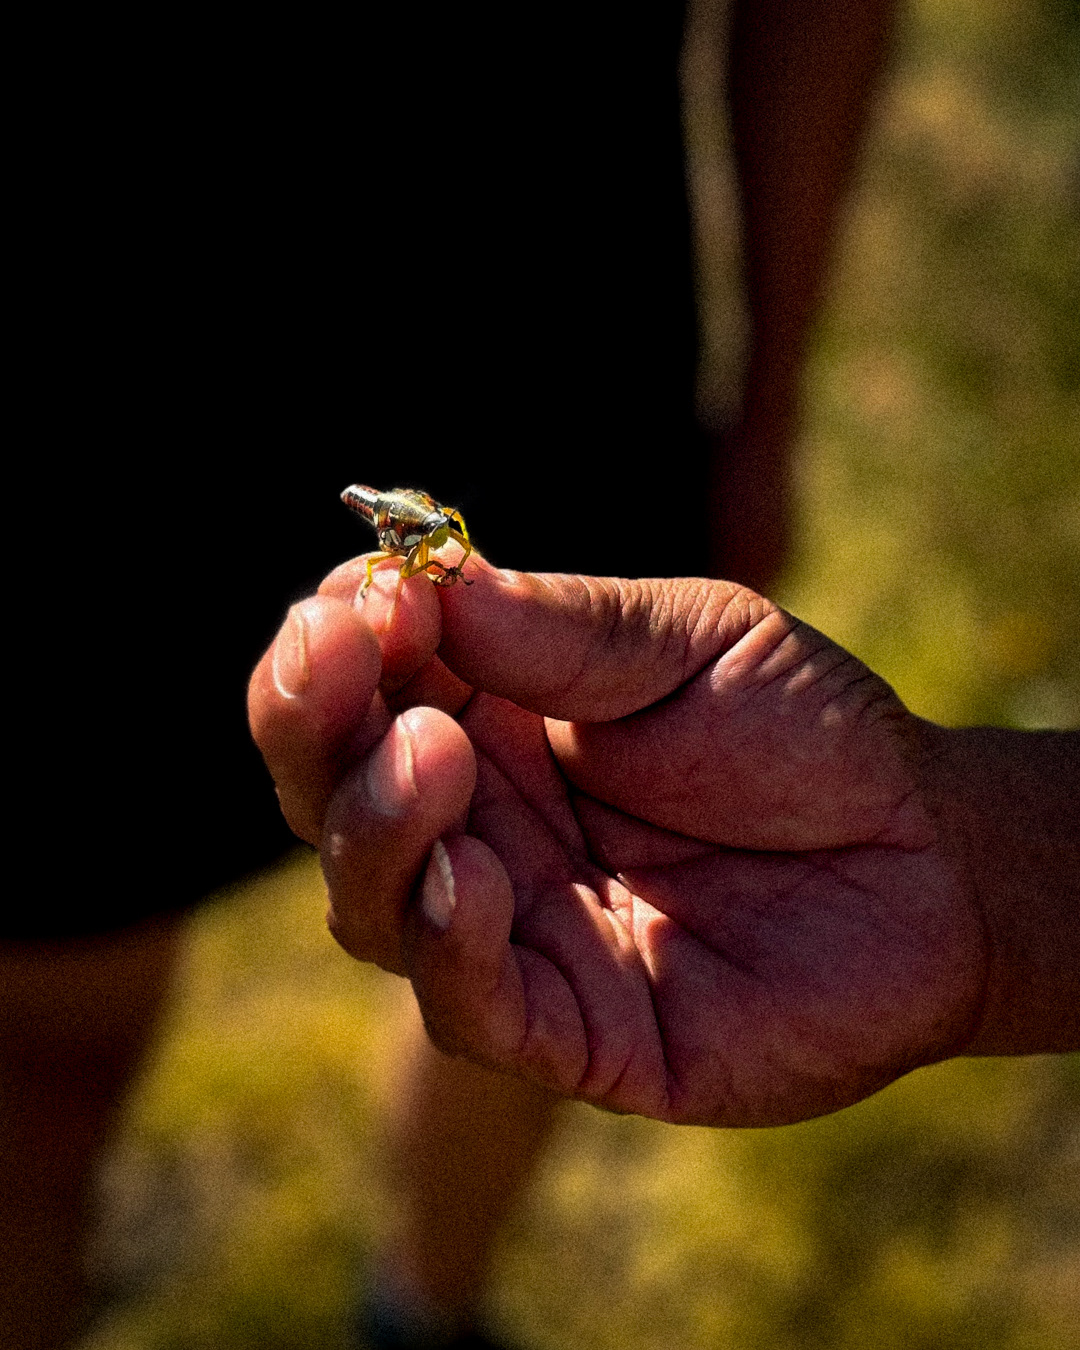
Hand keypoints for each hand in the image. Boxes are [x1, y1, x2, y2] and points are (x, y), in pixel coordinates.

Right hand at [249, 557, 987, 1126]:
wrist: (928, 860)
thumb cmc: (805, 733)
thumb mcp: (690, 643)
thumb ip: (561, 628)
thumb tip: (422, 581)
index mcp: (493, 718)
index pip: (363, 682)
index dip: (337, 639)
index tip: (361, 593)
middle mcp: (480, 823)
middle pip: (331, 792)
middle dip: (311, 725)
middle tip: (337, 657)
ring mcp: (514, 928)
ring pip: (373, 902)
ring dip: (376, 825)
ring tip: (432, 751)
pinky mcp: (569, 1029)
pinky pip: (469, 1004)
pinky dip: (447, 943)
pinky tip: (474, 875)